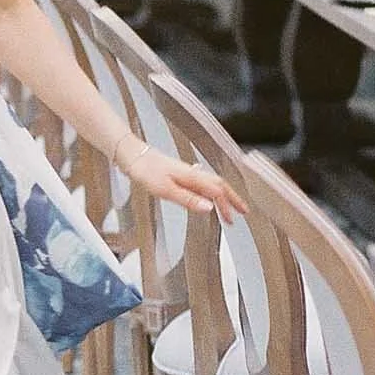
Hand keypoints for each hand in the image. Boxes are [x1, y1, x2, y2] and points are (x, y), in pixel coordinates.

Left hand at [122, 141, 245, 220]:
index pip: (218, 191)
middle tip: (242, 213)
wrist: (132, 156)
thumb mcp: (166, 190)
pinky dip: (210, 191)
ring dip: (223, 196)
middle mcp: (193, 173)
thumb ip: (188, 199)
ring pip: (212, 183)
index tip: (236, 218)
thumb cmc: (145, 171)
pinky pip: (202, 183)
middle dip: (232, 199)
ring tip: (228, 208)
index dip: (229, 205)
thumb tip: (209, 208)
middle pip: (220, 185)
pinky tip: (207, 197)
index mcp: (193, 177)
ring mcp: (187, 172)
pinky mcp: (180, 173)